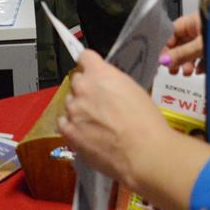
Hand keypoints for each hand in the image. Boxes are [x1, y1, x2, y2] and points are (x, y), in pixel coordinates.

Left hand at [57, 50, 175, 186]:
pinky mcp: (69, 132)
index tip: (93, 71)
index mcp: (99, 73)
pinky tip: (85, 133)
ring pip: (70, 103)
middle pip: (76, 81)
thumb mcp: (133, 90)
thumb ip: (113, 83)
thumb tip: (105, 87)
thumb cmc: (146, 121)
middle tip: (99, 102)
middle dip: (86, 89)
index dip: (90, 65)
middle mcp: (82, 88)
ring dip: (79, 109)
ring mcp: (73, 110)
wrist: (143, 153)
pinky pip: (63, 123)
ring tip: (96, 123)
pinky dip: (72, 126)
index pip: (85, 57)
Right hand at [162, 11, 204, 75]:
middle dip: (176, 58)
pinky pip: (203, 55)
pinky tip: (199, 70)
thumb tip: (164, 60)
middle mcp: (198, 27)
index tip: (162, 60)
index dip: (165, 47)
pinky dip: (200, 64)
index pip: (171, 33)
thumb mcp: (200, 45)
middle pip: (180, 43)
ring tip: (187, 72)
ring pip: (191, 50)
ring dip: (187, 63)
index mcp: (191, 21)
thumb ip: (182, 54)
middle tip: (172, 69)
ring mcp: (207, 36)